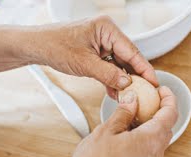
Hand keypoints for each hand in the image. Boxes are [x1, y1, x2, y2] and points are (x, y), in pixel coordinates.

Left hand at [24, 15, 157, 97]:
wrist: (37, 47)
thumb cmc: (55, 46)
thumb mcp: (85, 63)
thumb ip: (108, 74)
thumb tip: (127, 83)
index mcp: (107, 28)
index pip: (132, 50)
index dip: (144, 68)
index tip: (153, 82)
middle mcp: (107, 34)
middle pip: (128, 57)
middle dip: (134, 76)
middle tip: (144, 92)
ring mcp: (102, 43)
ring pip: (119, 64)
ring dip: (122, 80)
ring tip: (129, 95)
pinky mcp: (96, 52)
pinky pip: (109, 66)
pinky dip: (112, 79)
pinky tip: (115, 91)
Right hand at [66, 87, 177, 156]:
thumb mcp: (106, 132)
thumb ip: (123, 113)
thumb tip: (132, 100)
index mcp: (149, 140)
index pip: (170, 114)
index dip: (169, 98)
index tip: (163, 90)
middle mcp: (154, 154)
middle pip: (167, 126)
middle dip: (160, 110)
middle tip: (148, 99)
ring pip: (159, 137)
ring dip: (151, 123)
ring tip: (134, 114)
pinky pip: (150, 148)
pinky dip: (145, 135)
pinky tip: (129, 131)